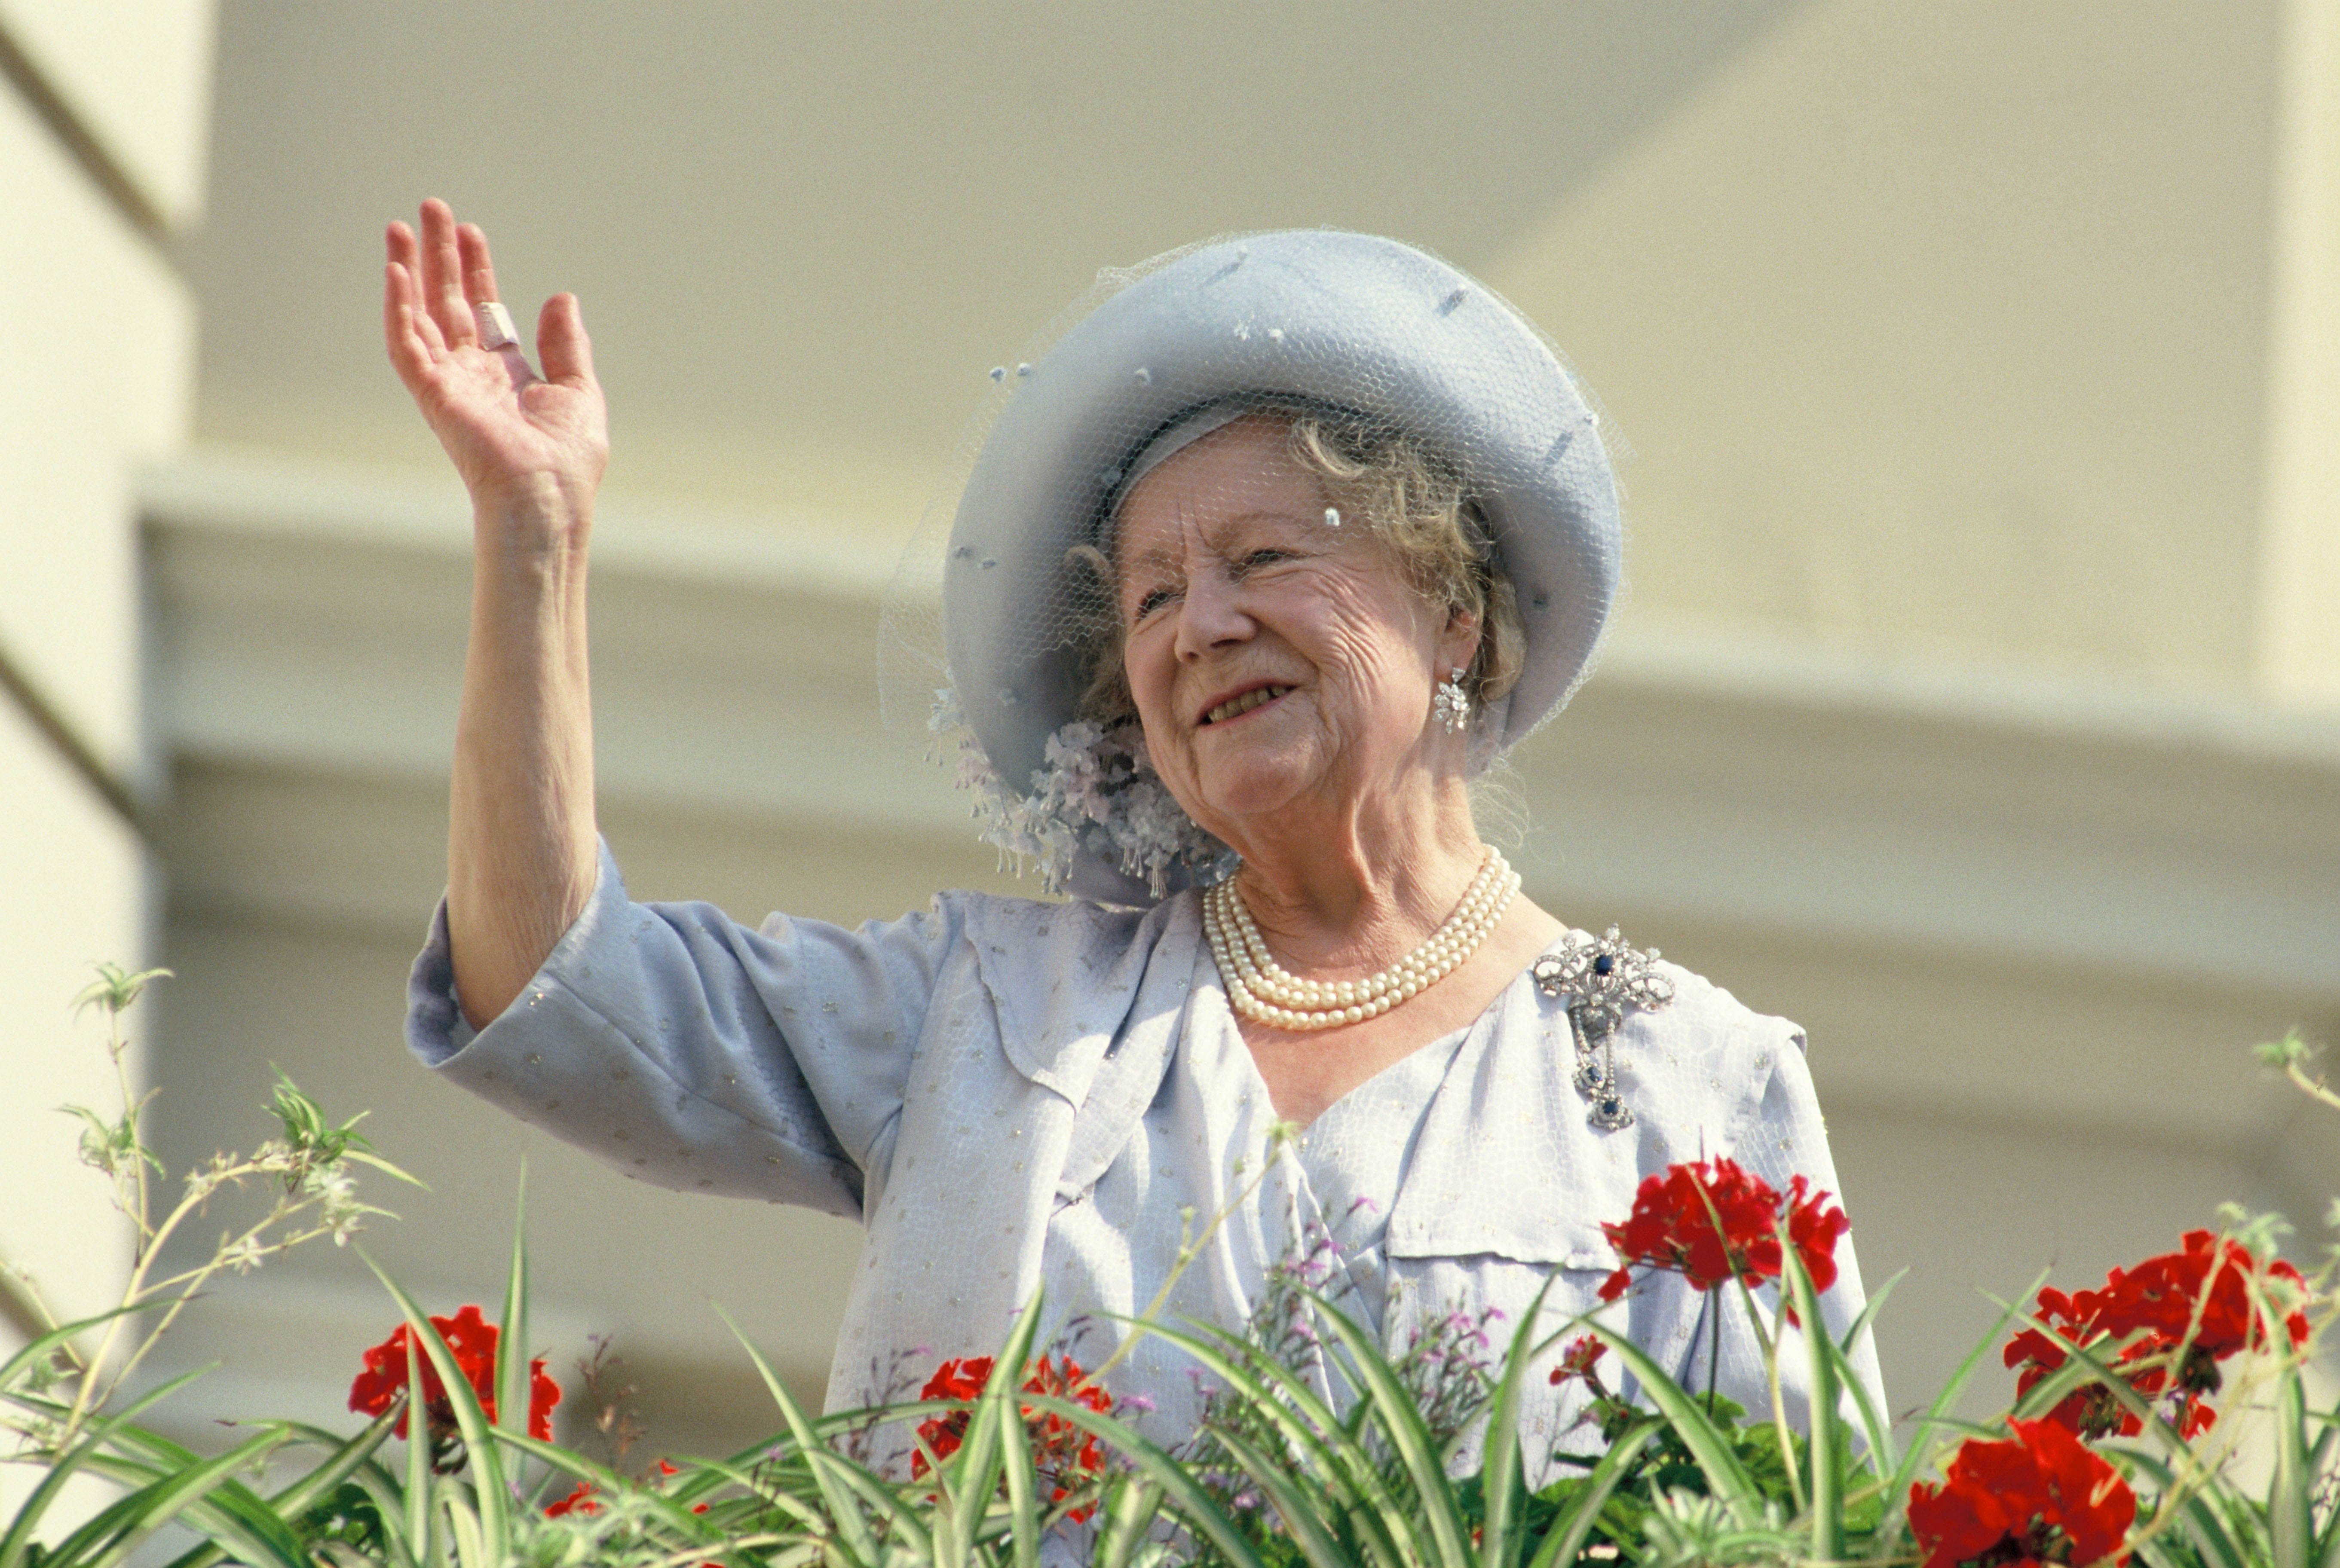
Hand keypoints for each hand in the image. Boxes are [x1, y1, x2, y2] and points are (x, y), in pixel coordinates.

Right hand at [384, 200, 607, 524]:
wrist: (549, 496)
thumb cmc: (568, 460)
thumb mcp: (578, 390)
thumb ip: (566, 344)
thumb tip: (562, 298)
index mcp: (504, 374)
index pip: (482, 310)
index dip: (476, 270)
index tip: (471, 232)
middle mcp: (471, 375)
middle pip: (447, 302)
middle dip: (439, 256)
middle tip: (431, 209)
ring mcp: (448, 384)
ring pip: (419, 315)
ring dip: (409, 271)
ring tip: (401, 228)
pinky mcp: (433, 395)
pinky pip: (406, 346)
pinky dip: (398, 309)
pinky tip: (396, 272)